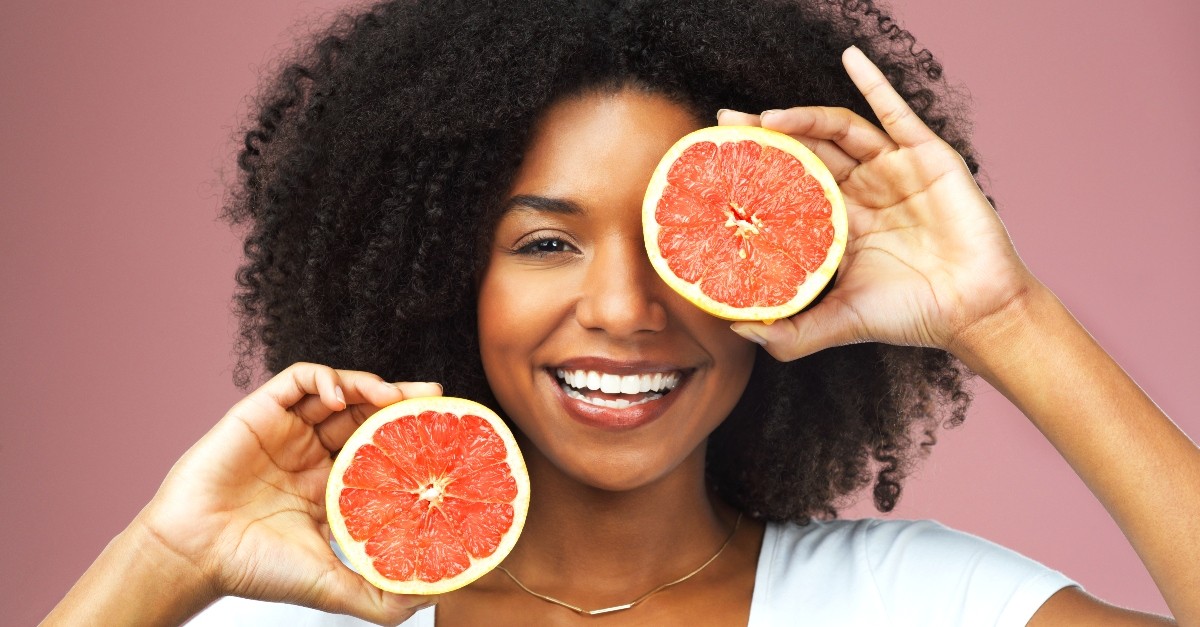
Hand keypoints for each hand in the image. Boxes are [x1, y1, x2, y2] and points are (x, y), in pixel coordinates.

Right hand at [137, 363, 440, 623]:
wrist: (194, 553)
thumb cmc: (252, 568)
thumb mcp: (332, 584)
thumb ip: (380, 595)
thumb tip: (432, 596)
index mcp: (329, 487)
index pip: (380, 449)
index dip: (410, 437)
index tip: (443, 432)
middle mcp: (311, 454)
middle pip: (366, 414)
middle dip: (400, 401)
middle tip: (433, 395)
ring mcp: (286, 431)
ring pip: (338, 391)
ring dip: (369, 386)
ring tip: (392, 395)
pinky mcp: (260, 412)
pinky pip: (297, 380)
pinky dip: (324, 378)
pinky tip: (340, 395)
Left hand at [724, 47, 1037, 360]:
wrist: (974, 312)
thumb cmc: (911, 316)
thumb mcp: (839, 323)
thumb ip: (792, 333)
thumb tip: (739, 330)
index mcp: (841, 223)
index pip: (790, 185)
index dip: (758, 170)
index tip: (719, 162)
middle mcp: (864, 191)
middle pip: (807, 150)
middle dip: (767, 135)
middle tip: (727, 124)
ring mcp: (894, 171)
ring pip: (840, 131)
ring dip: (803, 117)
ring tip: (767, 116)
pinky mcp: (927, 157)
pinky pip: (896, 112)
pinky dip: (874, 82)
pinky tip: (850, 58)